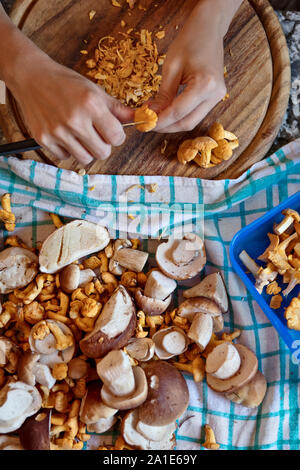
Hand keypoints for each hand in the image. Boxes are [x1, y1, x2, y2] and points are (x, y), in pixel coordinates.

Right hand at [9, 56, 133, 164]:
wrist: (31, 77)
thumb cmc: (66, 83)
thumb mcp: (95, 91)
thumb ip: (117, 109)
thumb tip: (141, 119)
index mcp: (91, 104)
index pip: (117, 137)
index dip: (116, 136)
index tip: (111, 131)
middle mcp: (74, 119)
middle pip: (102, 153)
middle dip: (103, 145)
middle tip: (96, 134)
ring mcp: (57, 131)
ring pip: (85, 159)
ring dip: (86, 150)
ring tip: (81, 135)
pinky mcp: (43, 139)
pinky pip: (65, 157)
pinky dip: (67, 150)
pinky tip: (64, 135)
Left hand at [151, 1, 233, 132]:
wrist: (209, 29)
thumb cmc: (189, 42)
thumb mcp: (171, 67)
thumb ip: (162, 95)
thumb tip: (151, 114)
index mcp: (204, 85)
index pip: (178, 112)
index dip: (159, 121)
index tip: (143, 124)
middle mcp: (215, 95)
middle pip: (187, 122)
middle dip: (166, 127)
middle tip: (147, 124)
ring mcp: (217, 97)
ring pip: (192, 121)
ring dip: (172, 123)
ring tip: (155, 119)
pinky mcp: (215, 97)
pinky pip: (195, 113)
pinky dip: (180, 116)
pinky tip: (166, 112)